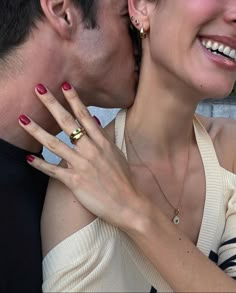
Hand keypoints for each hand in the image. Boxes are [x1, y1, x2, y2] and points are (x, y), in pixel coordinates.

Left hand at [19, 83, 143, 229]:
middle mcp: (90, 150)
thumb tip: (93, 122)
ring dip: (36, 130)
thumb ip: (103, 138)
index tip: (64, 86)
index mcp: (102, 143)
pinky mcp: (75, 181)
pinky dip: (40, 164)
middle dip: (52, 104)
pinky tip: (28, 158)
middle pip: (67, 122)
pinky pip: (53, 170)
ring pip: (54, 144)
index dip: (74, 100)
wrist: (129, 203)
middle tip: (39, 89)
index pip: (85, 116)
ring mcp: (81, 165)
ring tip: (23, 119)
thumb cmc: (124, 180)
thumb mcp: (116, 155)